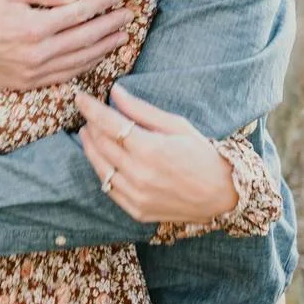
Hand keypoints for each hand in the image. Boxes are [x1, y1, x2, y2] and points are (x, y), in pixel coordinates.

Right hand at [0, 0, 131, 90]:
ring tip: (120, 38)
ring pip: (78, 61)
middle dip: (110, 26)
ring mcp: (32, 72)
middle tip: (129, 17)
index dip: (102, 4)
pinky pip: (63, 76)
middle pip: (85, 39)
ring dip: (103, 49)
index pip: (79, 14)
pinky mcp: (25, 83)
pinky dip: (83, 67)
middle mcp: (37, 53)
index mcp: (35, 27)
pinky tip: (94, 59)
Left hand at [75, 85, 237, 223]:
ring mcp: (137, 196)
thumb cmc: (202, 154)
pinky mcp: (137, 211)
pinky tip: (103, 159)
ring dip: (91, 149)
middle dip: (91, 126)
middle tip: (89, 114)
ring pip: (100, 168)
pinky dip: (102, 171)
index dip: (91, 109)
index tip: (80, 97)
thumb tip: (114, 92)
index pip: (109, 124)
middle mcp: (139, 175)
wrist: (223, 195)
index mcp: (150, 149)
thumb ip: (142, 110)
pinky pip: (109, 189)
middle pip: (102, 145)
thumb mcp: (176, 125)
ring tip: (89, 134)